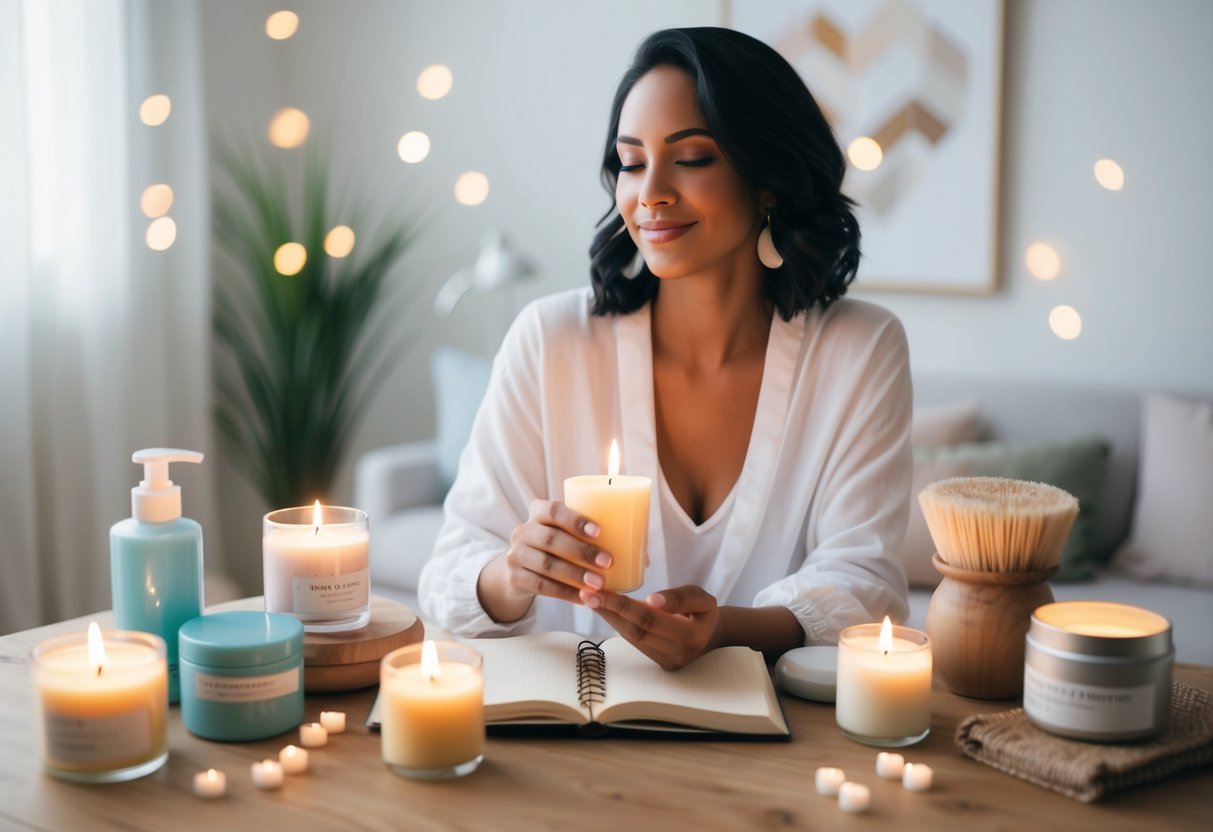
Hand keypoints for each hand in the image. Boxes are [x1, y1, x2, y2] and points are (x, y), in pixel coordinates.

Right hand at [496, 499, 611, 606]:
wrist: (520, 571)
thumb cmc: (556, 548)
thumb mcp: (566, 534)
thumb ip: (595, 538)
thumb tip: (644, 558)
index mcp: (538, 512)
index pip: (553, 509)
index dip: (575, 519)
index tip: (599, 531)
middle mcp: (523, 531)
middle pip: (551, 539)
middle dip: (582, 551)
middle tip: (608, 562)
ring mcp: (516, 554)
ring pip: (547, 564)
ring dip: (576, 575)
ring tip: (599, 584)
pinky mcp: (515, 577)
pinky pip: (542, 586)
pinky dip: (566, 593)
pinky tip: (583, 598)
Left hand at [579, 585, 720, 669]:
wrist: (711, 637)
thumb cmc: (703, 613)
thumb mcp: (702, 598)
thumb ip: (680, 597)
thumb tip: (653, 600)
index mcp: (691, 636)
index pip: (650, 620)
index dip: (625, 606)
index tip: (603, 592)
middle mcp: (677, 654)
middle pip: (636, 630)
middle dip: (609, 611)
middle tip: (587, 594)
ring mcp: (665, 662)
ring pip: (631, 637)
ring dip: (609, 618)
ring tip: (590, 599)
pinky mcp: (656, 663)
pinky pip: (633, 641)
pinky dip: (617, 624)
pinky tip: (604, 610)